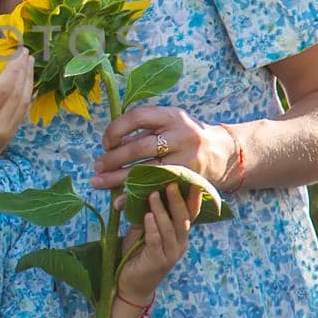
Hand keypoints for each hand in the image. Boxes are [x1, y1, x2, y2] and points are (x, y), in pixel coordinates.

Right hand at [0, 51, 34, 183]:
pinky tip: (28, 85)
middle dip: (23, 71)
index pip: (3, 90)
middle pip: (18, 93)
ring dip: (28, 81)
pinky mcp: (10, 135)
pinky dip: (27, 96)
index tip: (17, 54)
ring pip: (24, 102)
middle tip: (26, 53)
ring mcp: (7, 131)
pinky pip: (23, 112)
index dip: (12, 70)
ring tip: (29, 64)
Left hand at [90, 105, 227, 189]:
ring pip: (147, 169)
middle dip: (114, 158)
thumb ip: (144, 131)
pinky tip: (119, 201)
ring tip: (99, 182)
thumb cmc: (184, 137)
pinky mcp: (188, 179)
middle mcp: (181, 135)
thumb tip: (110, 145)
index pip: (138, 117)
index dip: (116, 129)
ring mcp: (187, 158)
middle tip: (96, 166)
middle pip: (140, 147)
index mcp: (172, 116)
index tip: (106, 143)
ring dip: (118, 178)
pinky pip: (157, 188)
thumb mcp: (169, 124)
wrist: (221, 153)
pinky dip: (136, 196)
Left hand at [115, 182, 199, 302]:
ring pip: (170, 229)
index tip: (192, 181)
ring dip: (161, 210)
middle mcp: (180, 245)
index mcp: (180, 236)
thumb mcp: (144, 231)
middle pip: (183, 219)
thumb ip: (149, 215)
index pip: (190, 215)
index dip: (193, 199)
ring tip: (153, 195)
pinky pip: (156, 241)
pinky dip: (152, 227)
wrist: (131, 285)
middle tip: (171, 183)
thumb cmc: (138, 255)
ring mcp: (170, 255)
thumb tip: (146, 191)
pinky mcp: (157, 262)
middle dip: (178, 200)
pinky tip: (147, 216)